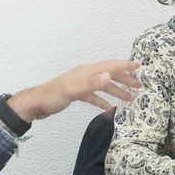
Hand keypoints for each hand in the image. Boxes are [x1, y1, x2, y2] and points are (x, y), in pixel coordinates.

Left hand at [10, 60, 141, 121]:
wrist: (35, 105)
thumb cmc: (52, 96)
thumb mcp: (72, 90)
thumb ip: (91, 83)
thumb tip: (109, 75)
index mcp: (86, 72)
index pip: (109, 66)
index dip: (124, 66)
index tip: (139, 66)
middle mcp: (85, 75)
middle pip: (109, 75)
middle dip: (125, 79)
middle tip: (139, 85)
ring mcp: (81, 85)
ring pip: (103, 86)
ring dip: (117, 91)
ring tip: (130, 98)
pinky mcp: (77, 94)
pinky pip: (95, 96)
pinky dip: (103, 101)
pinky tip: (110, 108)